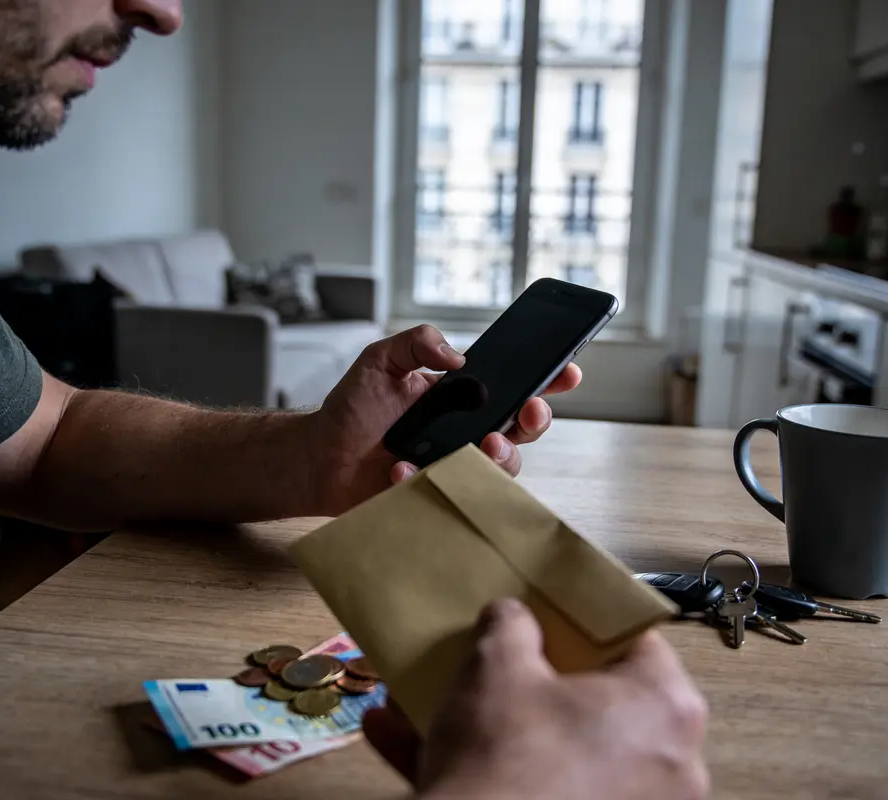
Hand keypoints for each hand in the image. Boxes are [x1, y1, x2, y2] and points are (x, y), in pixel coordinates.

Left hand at [308, 325, 580, 515]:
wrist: (320, 456)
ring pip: (502, 468)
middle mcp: (468, 432)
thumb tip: (458, 356)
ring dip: (501, 456)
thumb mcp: (380, 360)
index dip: (547, 380)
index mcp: (463, 398)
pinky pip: (452, 494)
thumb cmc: (354, 408)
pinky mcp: (437, 495)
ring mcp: (455, 466)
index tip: (567, 370)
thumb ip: (416, 342)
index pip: (515, 386)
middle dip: (536, 419)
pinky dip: (426, 479)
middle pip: (522, 429)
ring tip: (484, 445)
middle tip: (528, 409)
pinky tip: (400, 470)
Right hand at [362, 599, 709, 799]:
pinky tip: (411, 746)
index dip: (586, 626)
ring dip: (502, 731)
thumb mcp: (495, 666)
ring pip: (563, 754)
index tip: (549, 622)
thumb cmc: (505, 752)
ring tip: (440, 709)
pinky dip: (494, 776)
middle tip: (500, 667)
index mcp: (666, 706)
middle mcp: (671, 765)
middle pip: (601, 704)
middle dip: (539, 684)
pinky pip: (545, 793)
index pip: (636, 641)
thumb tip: (512, 616)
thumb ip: (510, 625)